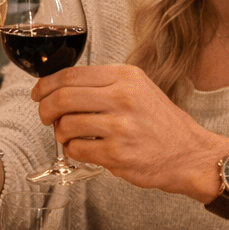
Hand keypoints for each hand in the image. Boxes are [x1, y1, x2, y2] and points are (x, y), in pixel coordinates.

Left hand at [31, 64, 228, 199]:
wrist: (190, 153)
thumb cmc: (161, 123)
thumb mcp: (138, 89)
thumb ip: (104, 85)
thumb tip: (60, 87)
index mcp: (125, 77)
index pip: (70, 75)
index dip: (46, 85)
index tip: (38, 93)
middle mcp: (123, 98)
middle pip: (62, 98)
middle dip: (45, 109)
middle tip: (45, 116)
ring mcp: (120, 126)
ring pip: (66, 125)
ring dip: (60, 133)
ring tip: (69, 136)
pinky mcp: (116, 154)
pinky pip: (76, 149)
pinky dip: (72, 150)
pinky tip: (83, 149)